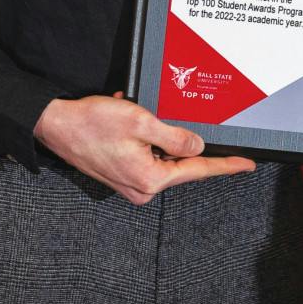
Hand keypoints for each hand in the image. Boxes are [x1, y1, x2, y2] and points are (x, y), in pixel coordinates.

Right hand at [34, 94, 255, 204]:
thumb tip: (198, 145)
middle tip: (159, 118)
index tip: (247, 164)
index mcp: (150, 178)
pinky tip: (127, 120)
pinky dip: (144, 138)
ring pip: (162, 158)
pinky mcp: (122, 176)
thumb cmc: (91, 123)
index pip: (198, 170)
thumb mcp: (140, 122)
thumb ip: (175, 136)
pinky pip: (146, 157)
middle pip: (179, 164)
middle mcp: (141, 188)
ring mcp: (131, 184)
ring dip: (156, 135)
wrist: (55, 125)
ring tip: (131, 115)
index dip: (225, 165)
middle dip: (178, 139)